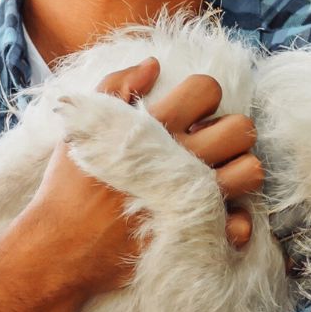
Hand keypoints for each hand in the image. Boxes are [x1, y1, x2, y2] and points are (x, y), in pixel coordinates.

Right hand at [26, 58, 262, 298]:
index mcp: (152, 129)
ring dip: (238, 171)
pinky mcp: (194, 236)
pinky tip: (213, 214)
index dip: (202, 96)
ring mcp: (190, 200)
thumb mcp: (81, 125)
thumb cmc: (69, 185)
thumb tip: (154, 64)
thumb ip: (115, 86)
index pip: (207, 88)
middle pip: (241, 129)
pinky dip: (232, 219)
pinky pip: (241, 223)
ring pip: (250, 172)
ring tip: (216, 176)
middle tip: (209, 145)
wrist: (60, 247)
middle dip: (229, 131)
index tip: (188, 115)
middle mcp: (178, 161)